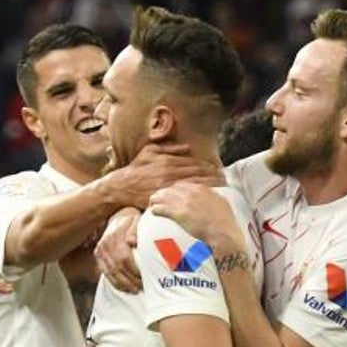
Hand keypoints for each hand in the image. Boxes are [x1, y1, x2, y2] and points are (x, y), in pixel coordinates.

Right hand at [95, 207, 140, 292]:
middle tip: (142, 286)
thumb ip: (135, 230)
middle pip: (117, 267)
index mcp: (115, 236)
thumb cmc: (132, 219)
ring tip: (135, 290)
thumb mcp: (136, 219)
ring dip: (124, 283)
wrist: (118, 215)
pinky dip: (115, 282)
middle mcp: (105, 244)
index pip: (124, 258)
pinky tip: (124, 288)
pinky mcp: (98, 256)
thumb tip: (132, 242)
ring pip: (111, 272)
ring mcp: (100, 251)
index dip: (134, 270)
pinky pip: (105, 272)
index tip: (144, 277)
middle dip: (130, 279)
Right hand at [106, 143, 224, 208]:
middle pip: (197, 174)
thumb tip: (188, 147)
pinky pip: (183, 198)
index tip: (220, 169)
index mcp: (168, 162)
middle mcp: (169, 174)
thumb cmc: (136, 168)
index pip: (194, 164)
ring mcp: (167, 187)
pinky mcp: (164, 199)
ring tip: (221, 187)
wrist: (121, 186)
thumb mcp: (150, 151)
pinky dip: (195, 197)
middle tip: (225, 179)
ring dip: (209, 186)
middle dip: (213, 176)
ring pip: (193, 186)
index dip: (209, 167)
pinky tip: (205, 198)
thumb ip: (170, 148)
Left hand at [149, 182, 244, 254]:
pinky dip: (156, 210)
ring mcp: (185, 202)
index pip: (182, 185)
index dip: (174, 190)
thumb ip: (214, 197)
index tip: (171, 195)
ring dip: (157, 200)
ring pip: (163, 196)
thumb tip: (213, 197)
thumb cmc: (225, 223)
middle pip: (171, 189)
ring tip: (153, 204)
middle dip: (164, 194)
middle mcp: (192, 193)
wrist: (224, 234)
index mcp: (203, 189)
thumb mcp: (222, 203)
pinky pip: (161, 208)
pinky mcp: (179, 214)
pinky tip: (154, 212)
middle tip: (159, 200)